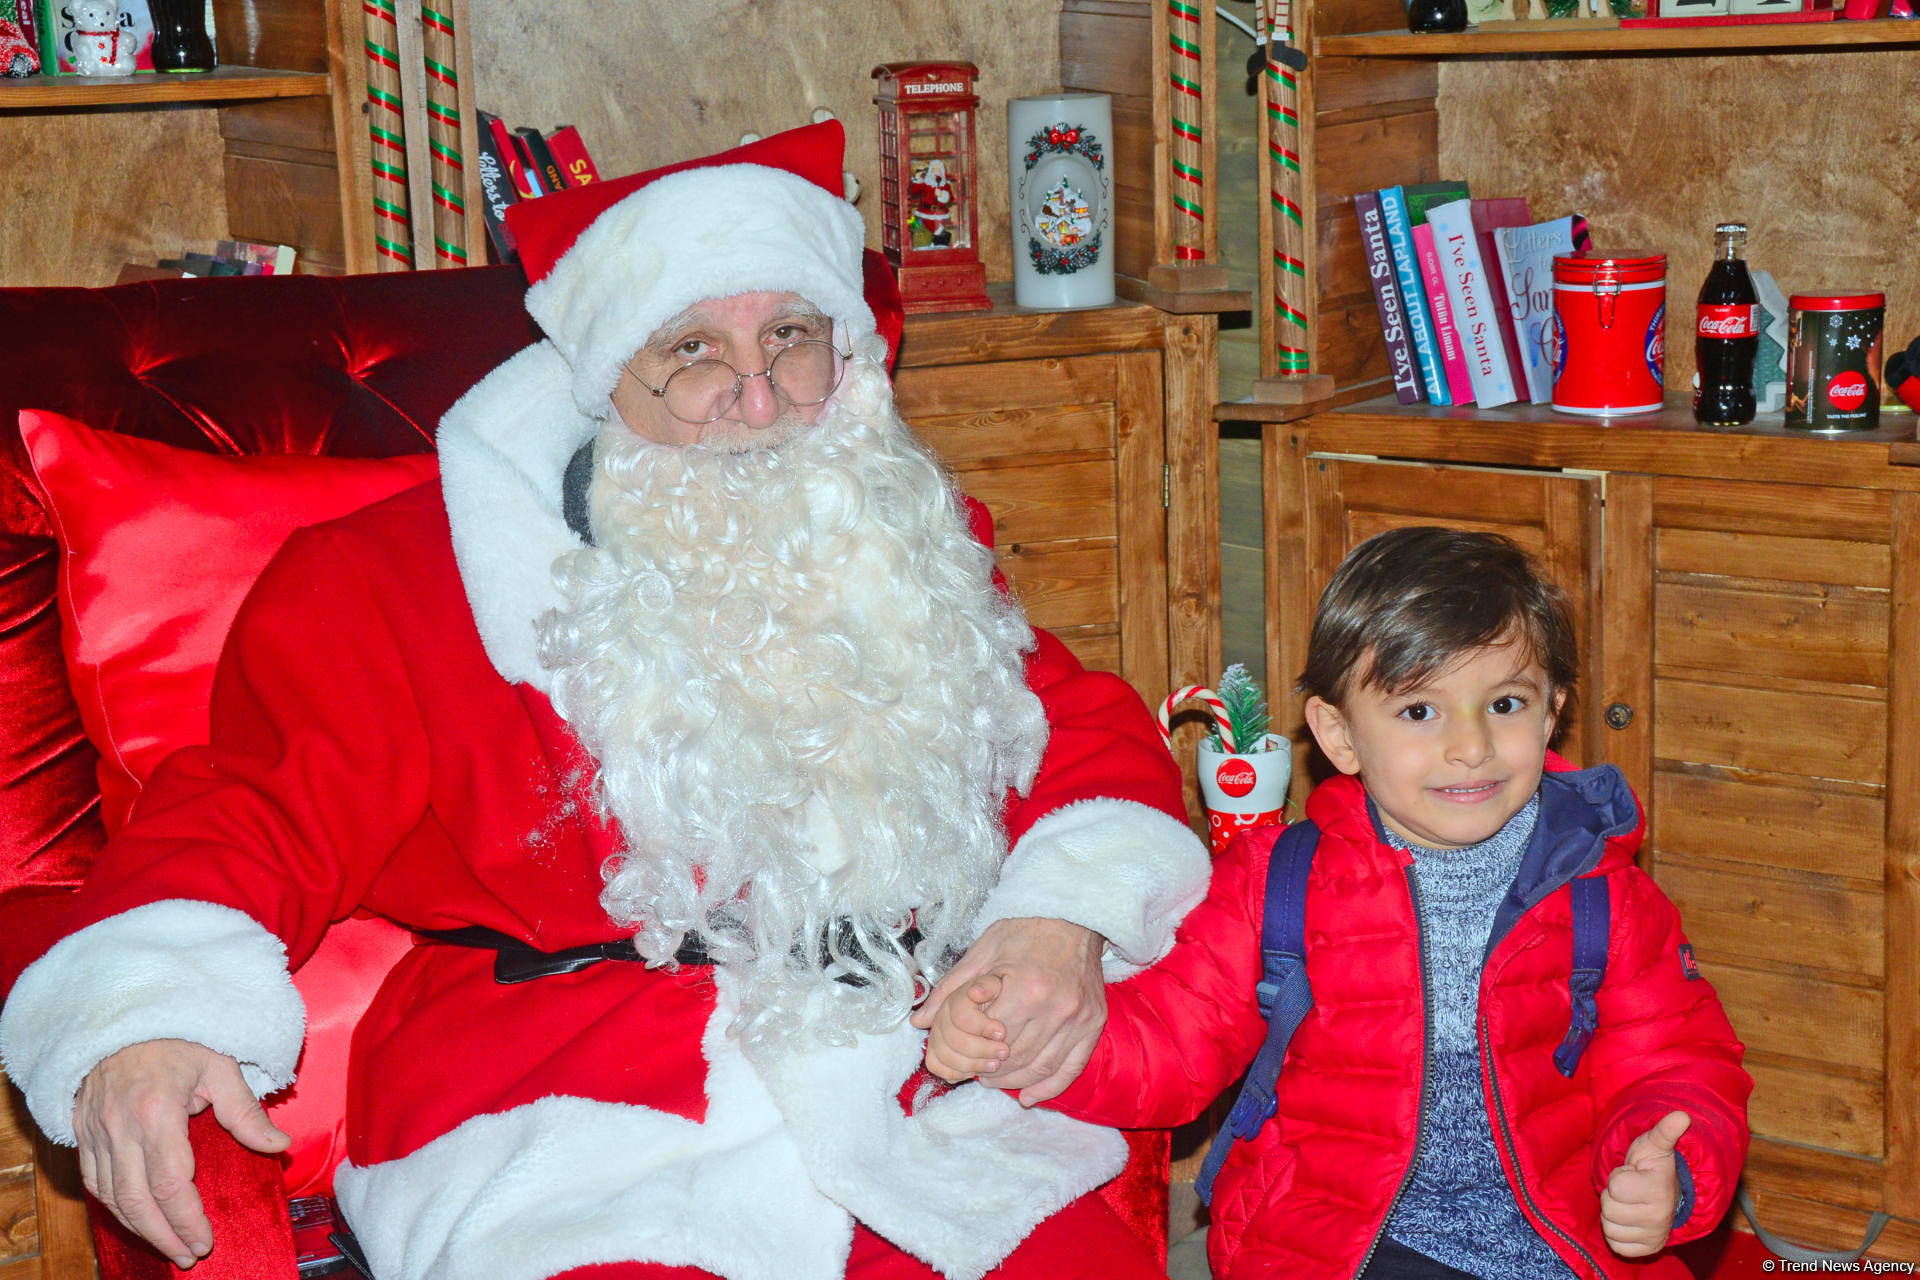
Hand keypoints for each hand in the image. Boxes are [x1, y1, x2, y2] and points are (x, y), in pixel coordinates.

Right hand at [73, 1039, 290, 1269]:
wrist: (123, 1017)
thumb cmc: (179, 1039)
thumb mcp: (221, 1066)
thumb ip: (246, 1112)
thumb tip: (278, 1146)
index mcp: (158, 1111)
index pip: (172, 1182)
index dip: (188, 1218)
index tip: (206, 1240)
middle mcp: (121, 1127)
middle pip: (138, 1199)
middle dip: (164, 1235)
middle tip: (189, 1255)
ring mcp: (96, 1132)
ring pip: (111, 1197)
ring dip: (138, 1228)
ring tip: (166, 1246)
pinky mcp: (82, 1132)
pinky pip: (93, 1181)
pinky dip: (113, 1206)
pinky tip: (134, 1218)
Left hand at [911, 916, 1105, 1106]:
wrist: (1074, 915)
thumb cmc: (1025, 929)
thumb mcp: (983, 951)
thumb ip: (951, 989)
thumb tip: (920, 1021)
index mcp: (1025, 990)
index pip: (992, 1040)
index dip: (973, 1053)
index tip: (962, 1055)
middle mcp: (1055, 1009)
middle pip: (1015, 1058)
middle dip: (990, 1070)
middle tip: (974, 1071)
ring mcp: (1078, 1019)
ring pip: (1041, 1067)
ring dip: (1014, 1081)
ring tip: (994, 1081)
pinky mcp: (1094, 1023)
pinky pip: (1071, 1067)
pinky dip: (1049, 1087)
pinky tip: (1030, 1097)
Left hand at [1601, 1110, 1690, 1257]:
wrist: (1668, 1196)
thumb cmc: (1653, 1167)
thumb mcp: (1655, 1145)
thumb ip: (1665, 1131)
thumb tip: (1682, 1115)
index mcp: (1659, 1191)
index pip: (1615, 1185)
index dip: (1619, 1176)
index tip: (1633, 1174)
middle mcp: (1659, 1218)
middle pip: (1608, 1207)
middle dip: (1613, 1195)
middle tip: (1629, 1190)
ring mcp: (1653, 1236)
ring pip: (1609, 1227)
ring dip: (1613, 1214)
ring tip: (1629, 1204)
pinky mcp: (1646, 1251)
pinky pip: (1615, 1244)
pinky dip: (1616, 1233)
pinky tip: (1629, 1221)